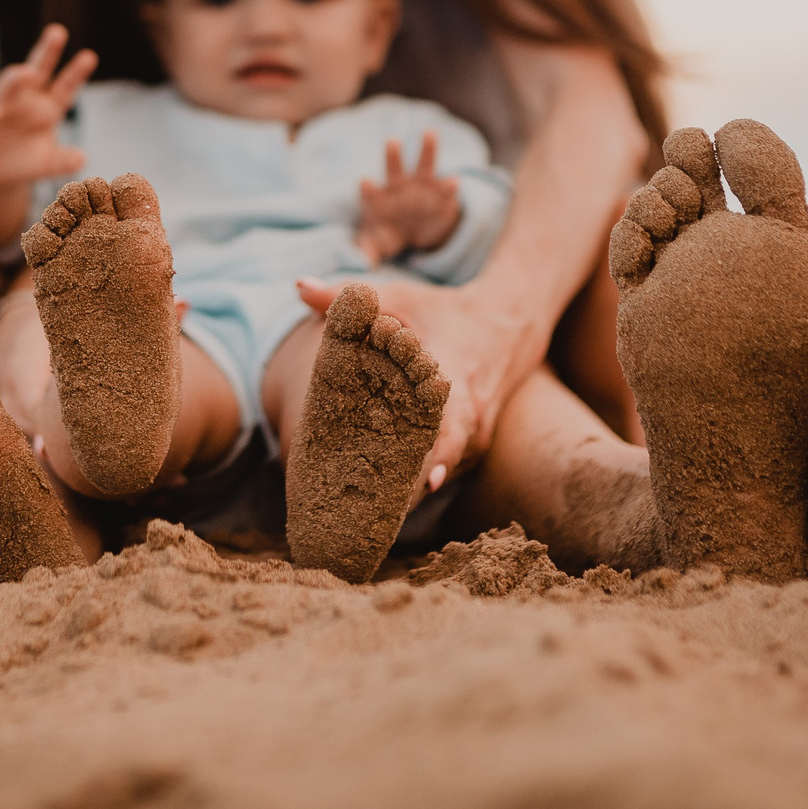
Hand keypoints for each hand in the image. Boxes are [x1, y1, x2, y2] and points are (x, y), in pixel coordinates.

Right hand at [0, 24, 95, 192]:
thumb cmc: (22, 160)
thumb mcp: (45, 164)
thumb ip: (62, 161)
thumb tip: (83, 159)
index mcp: (49, 106)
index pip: (66, 85)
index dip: (76, 72)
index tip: (90, 56)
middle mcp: (27, 97)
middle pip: (39, 69)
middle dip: (47, 50)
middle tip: (58, 32)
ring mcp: (3, 101)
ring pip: (9, 82)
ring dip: (16, 77)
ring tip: (25, 73)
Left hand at [296, 273, 541, 498]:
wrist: (509, 326)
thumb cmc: (443, 311)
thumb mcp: (399, 298)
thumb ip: (346, 296)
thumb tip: (298, 286)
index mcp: (453, 377)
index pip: (448, 422)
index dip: (437, 454)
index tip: (423, 482)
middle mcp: (471, 415)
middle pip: (444, 461)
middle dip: (412, 489)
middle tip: (376, 518)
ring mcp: (477, 436)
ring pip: (443, 471)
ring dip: (411, 491)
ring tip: (370, 521)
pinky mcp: (475, 447)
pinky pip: (445, 469)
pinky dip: (419, 481)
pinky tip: (384, 506)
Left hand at [355, 132, 461, 263]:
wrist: (417, 233)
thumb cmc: (390, 233)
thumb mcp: (379, 243)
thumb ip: (370, 249)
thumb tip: (363, 263)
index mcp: (379, 199)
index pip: (371, 193)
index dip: (368, 189)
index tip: (364, 182)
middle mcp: (399, 188)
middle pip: (394, 169)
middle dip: (392, 155)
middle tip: (391, 141)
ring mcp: (422, 188)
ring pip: (424, 165)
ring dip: (427, 149)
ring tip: (429, 133)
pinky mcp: (441, 195)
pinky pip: (446, 188)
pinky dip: (450, 185)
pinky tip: (454, 182)